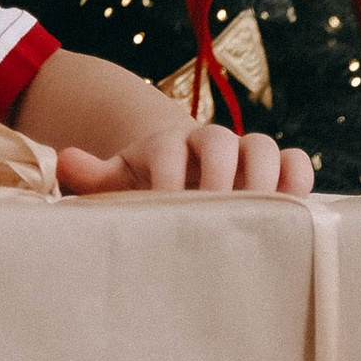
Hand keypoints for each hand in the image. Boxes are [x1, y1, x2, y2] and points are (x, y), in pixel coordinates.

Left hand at [54, 120, 313, 197]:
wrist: (182, 178)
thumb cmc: (146, 189)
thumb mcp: (118, 184)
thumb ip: (94, 176)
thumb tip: (63, 161)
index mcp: (166, 143)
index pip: (169, 149)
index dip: (168, 178)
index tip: (164, 210)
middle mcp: (209, 141)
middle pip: (219, 141)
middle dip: (217, 179)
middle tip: (212, 217)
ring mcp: (245, 151)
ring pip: (263, 147)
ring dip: (262, 180)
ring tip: (254, 218)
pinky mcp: (277, 167)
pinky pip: (296, 162)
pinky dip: (297, 181)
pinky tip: (290, 213)